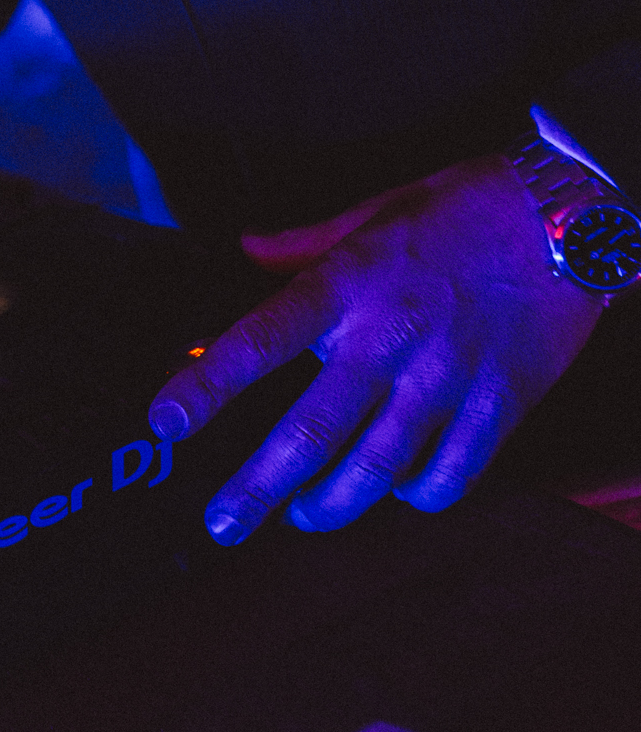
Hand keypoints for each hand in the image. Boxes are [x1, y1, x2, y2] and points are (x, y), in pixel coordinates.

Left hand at [147, 153, 604, 541]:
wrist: (567, 217)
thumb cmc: (461, 209)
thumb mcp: (370, 211)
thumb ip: (302, 245)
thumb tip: (246, 249)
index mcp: (349, 283)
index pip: (261, 338)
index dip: (208, 385)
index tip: (164, 423)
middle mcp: (392, 337)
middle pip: (312, 431)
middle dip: (258, 487)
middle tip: (222, 523)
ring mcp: (448, 378)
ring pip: (377, 469)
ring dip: (330, 505)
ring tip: (301, 517)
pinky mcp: (500, 406)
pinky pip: (450, 474)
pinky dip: (416, 496)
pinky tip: (395, 494)